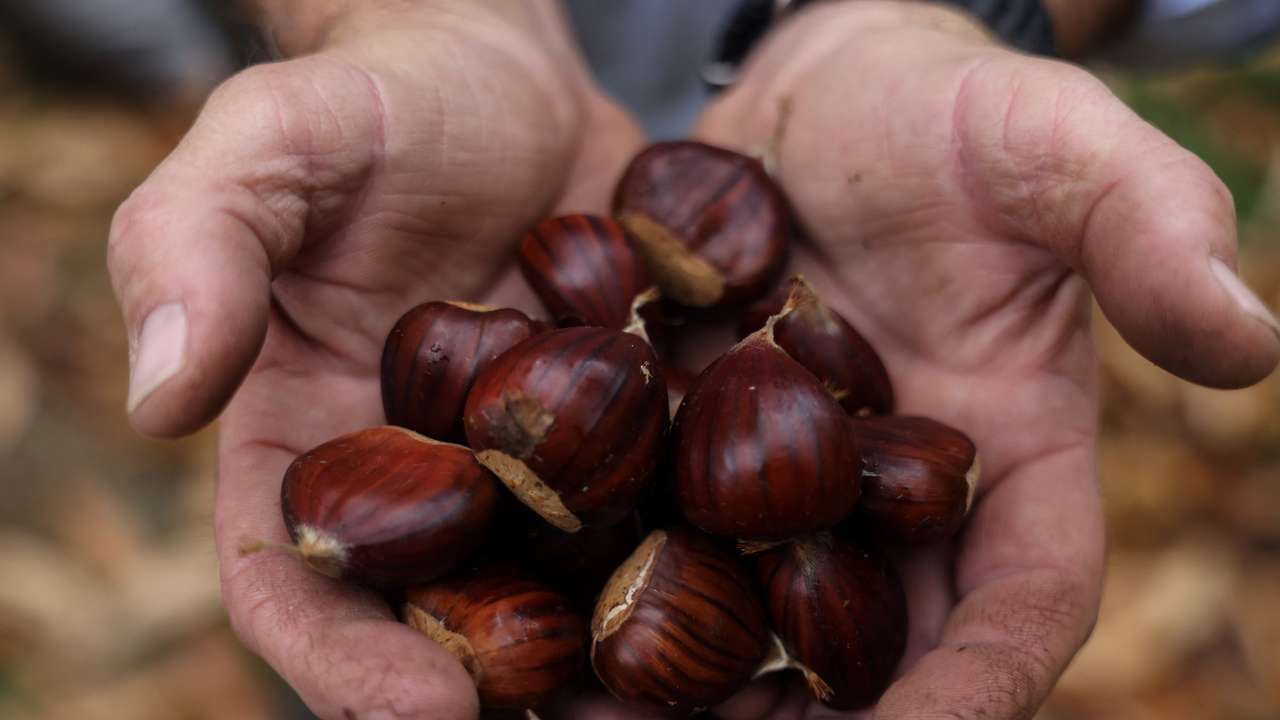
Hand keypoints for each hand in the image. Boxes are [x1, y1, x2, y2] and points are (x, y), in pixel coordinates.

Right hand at [107, 2, 643, 716]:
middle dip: (492, 690)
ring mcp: (531, 464)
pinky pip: (657, 504)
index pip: (297, 585)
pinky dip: (697, 554)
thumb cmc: (372, 104)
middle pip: (437, 619)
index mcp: (307, 442)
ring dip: (607, 656)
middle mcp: (420, 479)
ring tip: (682, 700)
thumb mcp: (270, 145)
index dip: (342, 662)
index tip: (424, 709)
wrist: (501, 75)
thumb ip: (194, 246)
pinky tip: (760, 586)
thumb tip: (155, 397)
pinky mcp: (623, 427)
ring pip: (559, 587)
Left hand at [681, 2, 1277, 717]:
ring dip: (700, 687)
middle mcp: (894, 496)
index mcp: (1005, 456)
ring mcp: (784, 479)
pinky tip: (552, 631)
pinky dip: (613, 591)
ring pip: (752, 615)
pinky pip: (653, 535)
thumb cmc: (948, 108)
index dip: (982, 689)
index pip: (1018, 605)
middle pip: (872, 646)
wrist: (817, 88)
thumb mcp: (1050, 143)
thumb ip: (1143, 227)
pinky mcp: (691, 443)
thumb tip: (1252, 343)